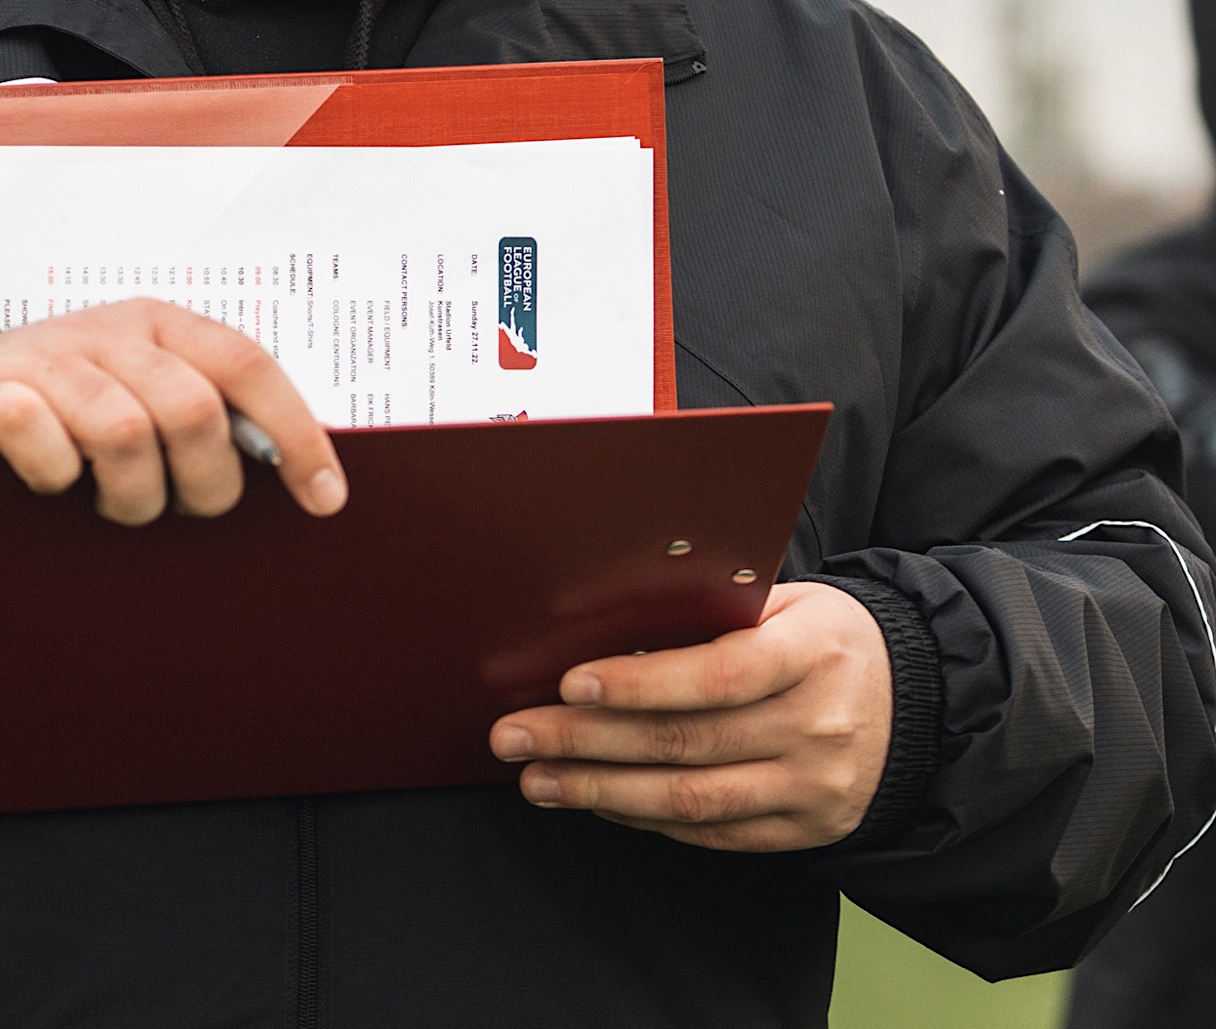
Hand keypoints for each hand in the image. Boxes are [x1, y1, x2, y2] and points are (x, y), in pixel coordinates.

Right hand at [0, 298, 348, 526]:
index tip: (324, 498)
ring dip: (127, 494)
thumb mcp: (144, 396)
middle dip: (201, 485)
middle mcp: (110, 333)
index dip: (295, 434)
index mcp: (161, 327)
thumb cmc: (63, 411)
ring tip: (108, 503)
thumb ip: (212, 419)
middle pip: (194, 411)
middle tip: (176, 509)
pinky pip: (46, 444)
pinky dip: (56, 478)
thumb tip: (308, 479)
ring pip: (126, 433)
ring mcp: (48, 358)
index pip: (248, 366)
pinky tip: (49, 482)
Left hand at [488, 581, 892, 850]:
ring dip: (600, 791)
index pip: (716, 675)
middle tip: (515, 736)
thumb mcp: (783, 599)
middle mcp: (814, 727)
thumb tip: (606, 611)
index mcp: (809, 653)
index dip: (639, 684)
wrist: (917, 701)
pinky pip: (712, 834)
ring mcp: (812, 788)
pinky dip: (646, 818)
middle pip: (685, 743)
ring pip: (690, 800)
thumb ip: (711, 606)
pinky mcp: (805, 830)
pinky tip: (598, 801)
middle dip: (585, 741)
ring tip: (537, 778)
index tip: (570, 682)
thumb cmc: (824, 635)